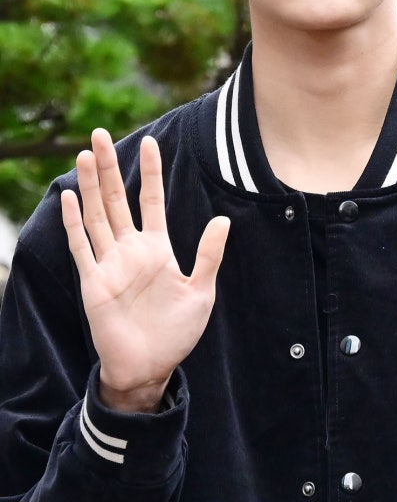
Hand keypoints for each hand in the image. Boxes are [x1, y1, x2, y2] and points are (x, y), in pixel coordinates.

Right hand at [61, 128, 229, 411]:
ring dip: (90, 186)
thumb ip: (208, 255)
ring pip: (97, 215)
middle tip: (100, 134)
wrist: (150, 367)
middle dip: (111, 167)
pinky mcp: (93, 282)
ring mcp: (110, 263)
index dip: (151, 172)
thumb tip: (223, 220)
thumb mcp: (201, 290)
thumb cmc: (177, 331)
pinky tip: (69, 198)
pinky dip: (74, 223)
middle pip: (117, 199)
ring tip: (86, 155)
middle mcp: (131, 249)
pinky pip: (81, 247)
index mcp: (158, 247)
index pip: (152, 200)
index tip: (150, 142)